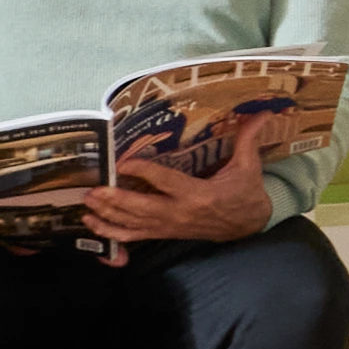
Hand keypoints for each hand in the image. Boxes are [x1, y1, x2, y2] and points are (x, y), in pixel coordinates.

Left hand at [72, 149, 287, 255]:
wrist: (249, 225)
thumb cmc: (246, 193)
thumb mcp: (249, 166)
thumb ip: (248, 139)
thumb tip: (261, 111)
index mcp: (199, 194)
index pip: (166, 182)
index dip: (143, 172)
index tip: (123, 163)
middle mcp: (180, 213)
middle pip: (142, 208)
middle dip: (115, 200)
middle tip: (93, 190)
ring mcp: (170, 226)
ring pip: (134, 224)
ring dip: (108, 215)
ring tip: (87, 204)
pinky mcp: (165, 233)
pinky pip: (135, 236)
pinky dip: (112, 233)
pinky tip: (94, 224)